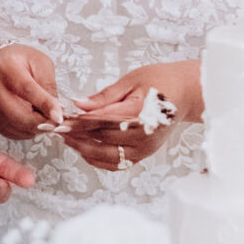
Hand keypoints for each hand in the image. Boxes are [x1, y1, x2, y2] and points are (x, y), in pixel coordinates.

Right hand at [0, 43, 61, 141]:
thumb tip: (57, 109)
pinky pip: (14, 133)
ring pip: (18, 128)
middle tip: (58, 121)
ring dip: (37, 127)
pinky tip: (32, 118)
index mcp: (6, 68)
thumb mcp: (39, 62)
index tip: (59, 117)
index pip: (27, 90)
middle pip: (20, 115)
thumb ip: (48, 84)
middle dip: (43, 123)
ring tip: (45, 115)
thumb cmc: (19, 62)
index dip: (45, 104)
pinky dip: (28, 130)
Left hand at [61, 61, 201, 170]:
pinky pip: (116, 163)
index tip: (60, 122)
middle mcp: (143, 136)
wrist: (187, 93)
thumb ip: (104, 97)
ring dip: (84, 150)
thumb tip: (78, 104)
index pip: (101, 123)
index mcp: (140, 114)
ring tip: (67, 139)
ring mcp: (144, 149)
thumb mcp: (131, 80)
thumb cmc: (160, 81)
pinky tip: (85, 149)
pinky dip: (98, 159)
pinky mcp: (144, 155)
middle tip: (57, 130)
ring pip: (106, 157)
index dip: (78, 124)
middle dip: (76, 137)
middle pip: (101, 142)